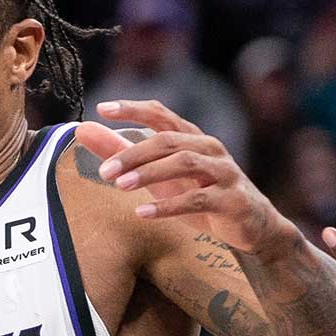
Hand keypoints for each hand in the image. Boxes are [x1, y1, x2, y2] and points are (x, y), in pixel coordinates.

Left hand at [75, 100, 293, 254]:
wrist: (253, 227)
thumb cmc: (202, 195)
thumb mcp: (159, 176)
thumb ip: (121, 152)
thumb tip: (83, 130)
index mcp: (192, 137)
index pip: (161, 114)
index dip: (133, 108)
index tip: (102, 109)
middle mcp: (209, 148)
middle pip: (167, 140)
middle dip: (133, 153)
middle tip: (104, 171)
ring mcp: (224, 172)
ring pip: (184, 163)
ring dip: (150, 173)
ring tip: (120, 186)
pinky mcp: (232, 200)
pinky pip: (198, 200)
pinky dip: (168, 206)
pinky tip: (143, 213)